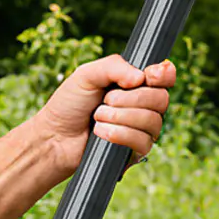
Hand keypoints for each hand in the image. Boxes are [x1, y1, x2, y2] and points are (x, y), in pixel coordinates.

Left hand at [33, 56, 177, 173]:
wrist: (54, 137)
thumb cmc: (69, 104)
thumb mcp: (87, 74)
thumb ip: (114, 66)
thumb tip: (141, 77)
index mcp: (134, 84)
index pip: (165, 77)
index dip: (163, 75)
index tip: (149, 75)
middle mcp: (142, 106)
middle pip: (161, 99)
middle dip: (131, 99)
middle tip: (106, 100)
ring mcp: (140, 130)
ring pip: (153, 121)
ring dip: (121, 117)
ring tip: (98, 118)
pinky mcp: (134, 152)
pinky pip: (143, 142)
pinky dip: (120, 135)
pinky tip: (101, 133)